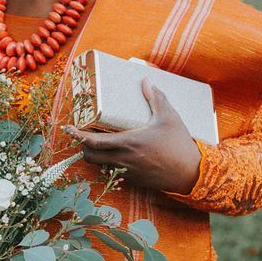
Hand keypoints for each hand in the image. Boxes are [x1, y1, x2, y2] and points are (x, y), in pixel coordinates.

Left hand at [65, 78, 201, 193]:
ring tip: (98, 143)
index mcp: (128, 143)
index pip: (93, 142)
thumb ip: (156, 97)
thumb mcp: (168, 117)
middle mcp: (124, 159)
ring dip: (96, 156)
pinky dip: (109, 164)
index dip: (78, 135)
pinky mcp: (135, 181)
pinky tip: (116, 154)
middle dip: (84, 146)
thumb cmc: (179, 144)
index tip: (68, 128)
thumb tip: (146, 79)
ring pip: (101, 166)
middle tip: (85, 134)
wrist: (193, 174)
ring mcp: (128, 172)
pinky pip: (114, 173)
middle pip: (90, 157)